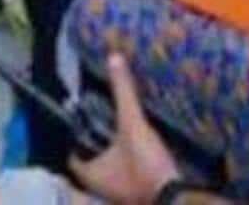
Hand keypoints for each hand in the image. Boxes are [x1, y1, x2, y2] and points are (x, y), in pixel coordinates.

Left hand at [69, 53, 183, 204]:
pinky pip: (124, 175)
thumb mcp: (132, 124)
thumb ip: (123, 92)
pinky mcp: (136, 194)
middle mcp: (98, 188)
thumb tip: (113, 58)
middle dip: (93, 141)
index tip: (78, 117)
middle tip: (98, 117)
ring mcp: (118, 194)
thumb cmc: (145, 165)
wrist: (177, 199)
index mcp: (89, 174)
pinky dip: (126, 162)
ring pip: (108, 169)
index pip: (70, 153)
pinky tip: (134, 147)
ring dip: (111, 152)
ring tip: (116, 128)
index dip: (72, 135)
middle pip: (89, 160)